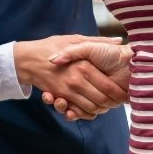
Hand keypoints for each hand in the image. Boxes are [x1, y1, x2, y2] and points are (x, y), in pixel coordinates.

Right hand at [13, 35, 127, 119]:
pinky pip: (76, 112)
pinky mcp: (59, 98)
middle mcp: (76, 81)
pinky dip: (84, 114)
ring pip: (90, 109)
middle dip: (112, 104)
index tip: (125, 93)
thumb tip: (119, 41)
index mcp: (84, 66)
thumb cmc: (52, 46)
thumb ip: (98, 41)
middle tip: (117, 101)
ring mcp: (67, 91)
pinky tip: (88, 108)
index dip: (119, 94)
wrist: (28, 58)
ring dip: (99, 110)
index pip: (108, 87)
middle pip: (102, 101)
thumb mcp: (75, 39)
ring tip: (104, 104)